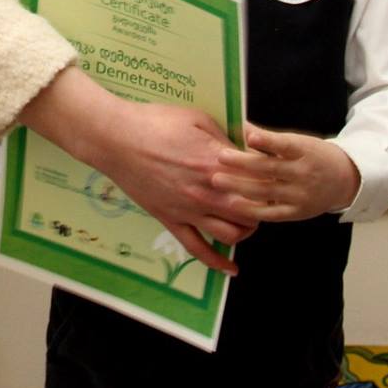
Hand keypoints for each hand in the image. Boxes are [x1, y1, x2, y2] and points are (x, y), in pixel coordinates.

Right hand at [18, 67, 258, 274]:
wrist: (116, 138)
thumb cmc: (154, 122)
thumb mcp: (197, 117)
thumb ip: (224, 136)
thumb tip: (244, 148)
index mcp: (217, 162)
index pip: (258, 180)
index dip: (269, 180)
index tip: (271, 177)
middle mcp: (207, 191)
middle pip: (251, 211)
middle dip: (262, 208)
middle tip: (262, 201)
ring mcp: (189, 210)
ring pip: (231, 234)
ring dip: (245, 231)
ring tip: (246, 224)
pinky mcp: (171, 220)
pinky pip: (197, 249)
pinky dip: (217, 263)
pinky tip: (231, 269)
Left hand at [212, 124, 361, 222]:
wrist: (344, 180)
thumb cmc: (312, 156)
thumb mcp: (298, 142)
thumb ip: (269, 138)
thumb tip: (239, 125)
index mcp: (305, 151)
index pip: (286, 145)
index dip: (268, 141)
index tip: (249, 136)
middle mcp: (304, 174)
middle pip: (270, 168)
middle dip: (243, 163)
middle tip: (219, 157)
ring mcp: (301, 195)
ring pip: (266, 191)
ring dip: (239, 186)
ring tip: (217, 180)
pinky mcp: (296, 213)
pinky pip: (271, 213)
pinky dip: (251, 209)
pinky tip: (233, 203)